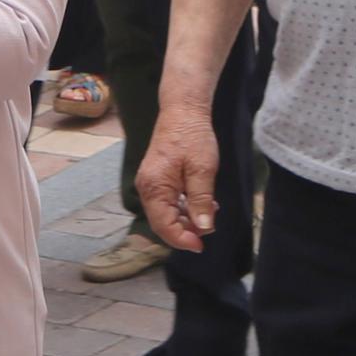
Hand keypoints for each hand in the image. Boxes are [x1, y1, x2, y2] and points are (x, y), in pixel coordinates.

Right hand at [137, 103, 220, 253]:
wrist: (183, 110)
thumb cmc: (192, 137)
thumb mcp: (202, 170)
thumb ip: (201, 201)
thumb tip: (203, 228)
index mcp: (154, 187)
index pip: (163, 225)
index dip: (182, 240)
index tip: (202, 246)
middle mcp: (147, 188)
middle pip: (162, 222)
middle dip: (185, 231)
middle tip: (208, 231)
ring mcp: (150, 183)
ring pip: (166, 213)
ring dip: (186, 220)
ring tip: (209, 216)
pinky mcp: (157, 179)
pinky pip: (168, 202)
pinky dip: (184, 208)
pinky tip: (201, 204)